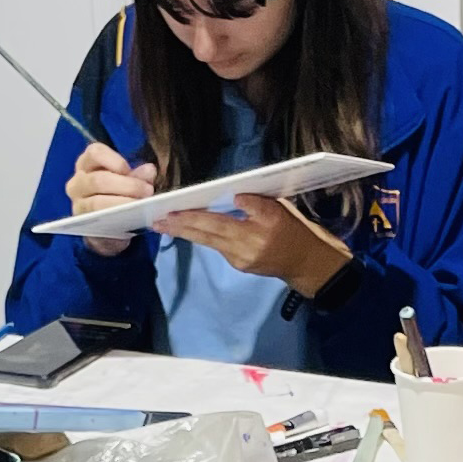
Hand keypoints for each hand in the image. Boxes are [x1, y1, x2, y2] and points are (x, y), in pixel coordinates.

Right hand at [66, 143, 157, 255]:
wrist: (109, 226)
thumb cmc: (116, 196)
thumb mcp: (127, 182)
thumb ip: (137, 176)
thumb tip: (150, 170)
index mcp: (87, 163)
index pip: (95, 153)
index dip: (113, 160)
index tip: (129, 170)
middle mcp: (78, 181)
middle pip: (98, 180)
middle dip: (126, 185)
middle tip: (148, 191)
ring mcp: (78, 203)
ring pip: (97, 202)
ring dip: (123, 204)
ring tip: (143, 205)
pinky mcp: (83, 223)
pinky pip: (99, 219)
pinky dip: (118, 218)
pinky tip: (134, 218)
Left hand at [151, 193, 351, 295]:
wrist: (307, 264)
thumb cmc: (295, 231)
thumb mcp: (280, 210)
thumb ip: (256, 203)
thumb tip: (233, 196)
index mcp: (253, 233)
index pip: (215, 223)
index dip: (191, 218)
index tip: (170, 213)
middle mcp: (242, 250)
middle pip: (205, 236)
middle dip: (179, 228)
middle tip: (156, 222)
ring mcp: (239, 260)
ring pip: (208, 243)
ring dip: (186, 233)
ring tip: (164, 225)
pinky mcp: (240, 265)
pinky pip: (217, 247)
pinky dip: (202, 237)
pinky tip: (189, 230)